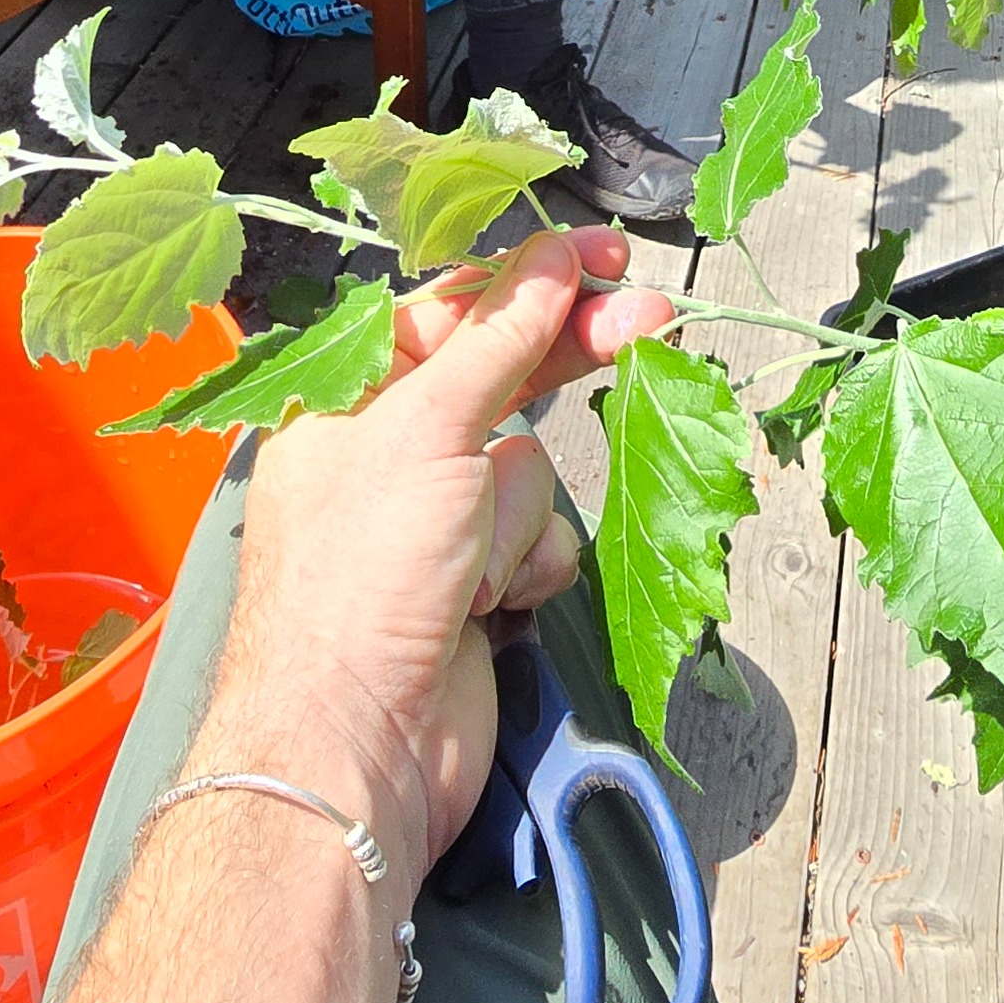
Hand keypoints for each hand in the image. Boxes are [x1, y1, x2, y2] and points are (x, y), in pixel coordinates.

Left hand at [191, 231, 672, 890]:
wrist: (357, 747)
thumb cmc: (362, 575)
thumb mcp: (428, 429)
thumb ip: (500, 336)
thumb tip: (550, 255)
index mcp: (350, 395)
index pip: (454, 307)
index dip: (532, 275)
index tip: (605, 255)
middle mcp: (389, 447)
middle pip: (505, 375)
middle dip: (570, 355)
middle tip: (653, 318)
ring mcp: (436, 520)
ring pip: (531, 467)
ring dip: (519, 513)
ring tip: (474, 565)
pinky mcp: (477, 583)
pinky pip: (540, 538)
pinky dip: (528, 566)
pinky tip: (491, 604)